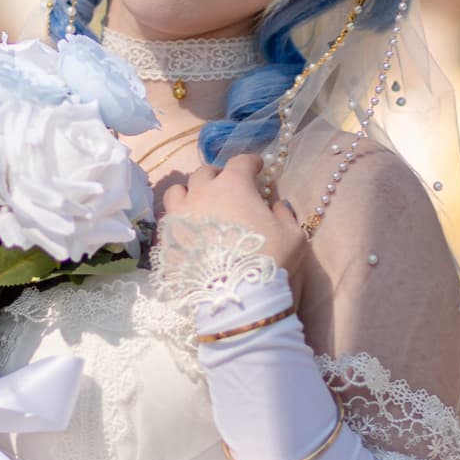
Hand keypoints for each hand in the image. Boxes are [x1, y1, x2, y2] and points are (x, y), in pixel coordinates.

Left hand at [160, 153, 305, 287]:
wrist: (235, 297)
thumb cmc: (268, 260)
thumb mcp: (292, 236)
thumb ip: (284, 214)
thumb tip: (277, 205)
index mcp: (233, 186)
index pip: (241, 162)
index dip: (251, 162)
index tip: (257, 167)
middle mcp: (201, 193)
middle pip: (204, 173)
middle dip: (217, 176)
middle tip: (226, 187)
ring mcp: (179, 214)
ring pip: (177, 191)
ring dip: (189, 193)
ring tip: (198, 205)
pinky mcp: (166, 238)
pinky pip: (167, 221)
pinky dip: (178, 220)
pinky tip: (187, 231)